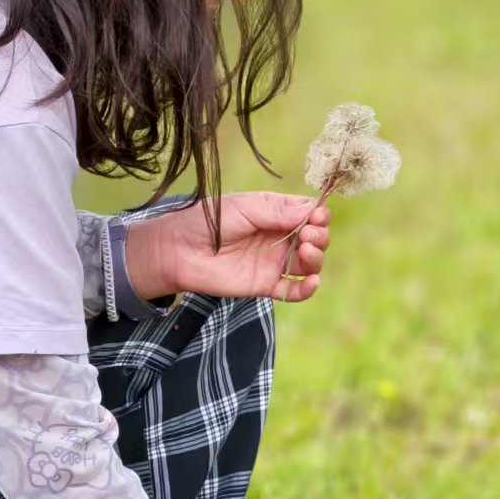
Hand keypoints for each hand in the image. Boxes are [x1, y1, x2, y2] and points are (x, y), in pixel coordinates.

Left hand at [123, 192, 330, 302]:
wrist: (179, 251)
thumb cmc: (209, 222)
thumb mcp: (245, 207)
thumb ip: (278, 211)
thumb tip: (314, 211)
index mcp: (275, 213)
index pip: (309, 213)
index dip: (319, 214)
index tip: (318, 216)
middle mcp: (279, 237)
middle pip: (315, 238)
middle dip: (320, 235)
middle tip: (309, 234)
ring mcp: (273, 262)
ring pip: (309, 263)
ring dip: (316, 258)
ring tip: (306, 250)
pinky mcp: (265, 285)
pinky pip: (294, 291)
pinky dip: (308, 289)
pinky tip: (312, 282)